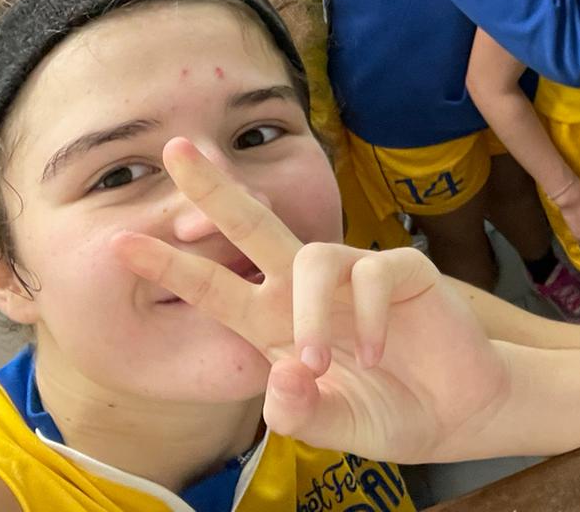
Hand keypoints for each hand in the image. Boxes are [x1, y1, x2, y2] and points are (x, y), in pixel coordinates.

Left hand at [111, 139, 511, 463]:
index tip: (120, 244)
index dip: (172, 266)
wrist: (459, 411)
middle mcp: (309, 291)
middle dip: (214, 190)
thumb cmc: (391, 410)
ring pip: (313, 259)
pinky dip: (367, 318)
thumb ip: (302, 414)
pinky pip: (374, 274)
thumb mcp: (336, 427)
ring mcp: (357, 275)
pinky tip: (375, 356)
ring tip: (315, 365)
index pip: (215, 288)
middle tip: (175, 152)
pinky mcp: (404, 271)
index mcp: (277, 325)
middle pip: (255, 225)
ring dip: (308, 314)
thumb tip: (283, 378)